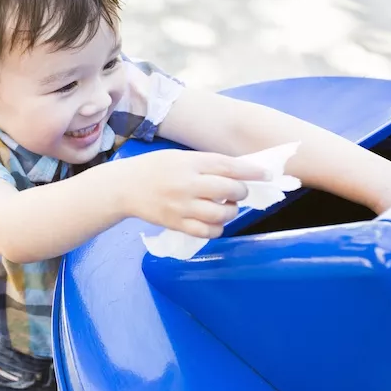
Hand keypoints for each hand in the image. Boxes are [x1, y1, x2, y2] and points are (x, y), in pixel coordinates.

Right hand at [117, 149, 270, 238]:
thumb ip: (207, 164)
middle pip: (229, 190)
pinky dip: (217, 229)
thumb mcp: (179, 158)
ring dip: (231, 212)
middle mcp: (187, 184)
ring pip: (221, 214)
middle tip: (237, 193)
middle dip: (240, 193)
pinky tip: (215, 223)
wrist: (124, 187)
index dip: (251, 171)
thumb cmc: (154, 168)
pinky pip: (206, 232)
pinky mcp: (176, 223)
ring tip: (226, 208)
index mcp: (190, 163)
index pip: (228, 166)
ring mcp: (181, 206)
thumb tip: (239, 173)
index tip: (265, 174)